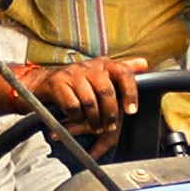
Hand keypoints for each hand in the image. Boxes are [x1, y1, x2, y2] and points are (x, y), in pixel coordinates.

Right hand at [20, 58, 134, 136]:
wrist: (45, 82)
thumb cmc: (78, 81)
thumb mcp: (102, 73)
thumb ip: (123, 70)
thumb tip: (144, 64)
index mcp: (104, 64)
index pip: (123, 73)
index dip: (130, 93)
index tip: (131, 110)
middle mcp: (89, 66)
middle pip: (106, 92)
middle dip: (110, 113)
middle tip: (109, 126)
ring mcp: (73, 74)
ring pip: (90, 101)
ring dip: (94, 119)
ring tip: (95, 126)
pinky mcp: (58, 84)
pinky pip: (73, 106)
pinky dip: (77, 117)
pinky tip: (78, 119)